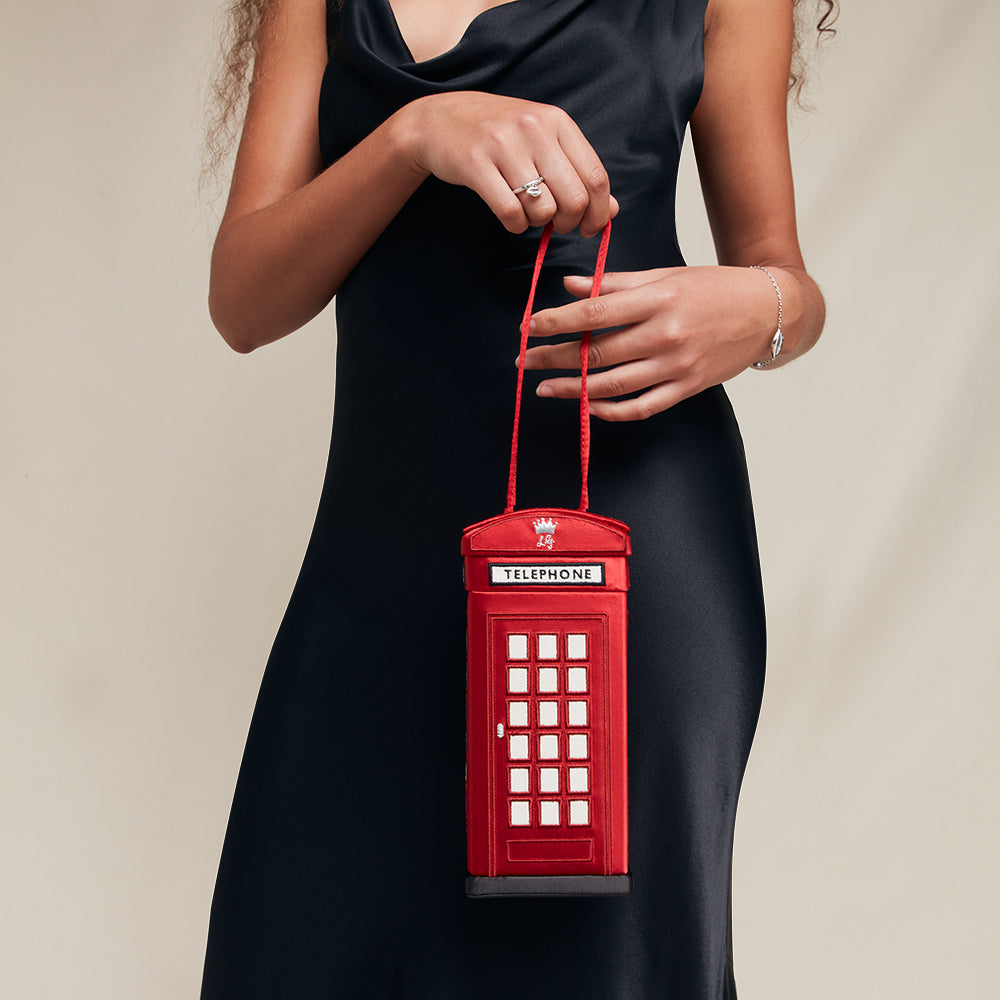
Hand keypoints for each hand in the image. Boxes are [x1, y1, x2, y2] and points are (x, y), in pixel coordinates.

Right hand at [401, 92, 617, 236]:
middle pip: (574, 198)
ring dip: (538, 223)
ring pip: (542, 209)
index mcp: (557, 121)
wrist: (440, 120)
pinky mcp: (476, 164)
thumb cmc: (499, 136)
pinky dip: (515, 225)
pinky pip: (510, 213)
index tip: (589, 228)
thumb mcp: (543, 142)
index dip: (598, 213)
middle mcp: (534, 128)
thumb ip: (578, 172)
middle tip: (556, 224)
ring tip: (527, 213)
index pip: (596, 177)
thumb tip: (610, 211)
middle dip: (568, 223)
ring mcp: (503, 145)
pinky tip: (511, 217)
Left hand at [521, 265, 788, 419]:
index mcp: (658, 299)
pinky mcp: (687, 388)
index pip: (596, 314)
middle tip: (524, 361)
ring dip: (574, 388)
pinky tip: (589, 405)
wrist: (766, 311)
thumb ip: (617, 284)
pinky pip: (642, 407)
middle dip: (555, 358)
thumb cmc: (712, 288)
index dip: (558, 322)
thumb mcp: (666, 275)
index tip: (529, 327)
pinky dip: (613, 410)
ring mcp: (677, 365)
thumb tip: (572, 287)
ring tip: (544, 387)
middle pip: (599, 353)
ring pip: (615, 385)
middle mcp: (666, 334)